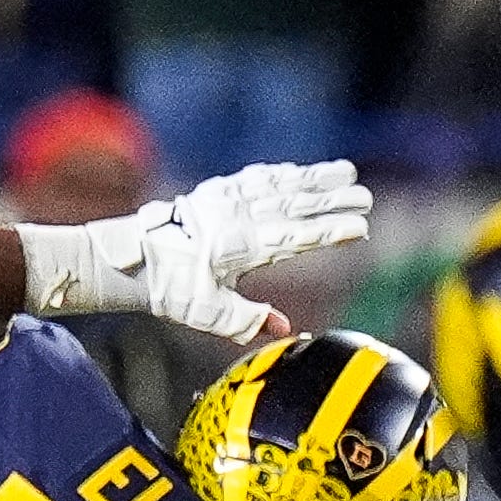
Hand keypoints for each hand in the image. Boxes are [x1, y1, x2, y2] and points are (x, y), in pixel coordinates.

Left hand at [90, 162, 371, 342]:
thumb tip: (284, 328)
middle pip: (295, 207)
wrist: (134, 258)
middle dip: (333, 201)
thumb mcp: (207, 312)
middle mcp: (239, 220)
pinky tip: (302, 171)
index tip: (360, 229)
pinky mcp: (218, 191)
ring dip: (316, 178)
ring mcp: (228, 201)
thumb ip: (245, 320)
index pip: (295, 239)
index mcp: (240, 249)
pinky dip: (284, 173)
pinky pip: (258, 177)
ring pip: (281, 186)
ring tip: (348, 172)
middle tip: (366, 198)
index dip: (329, 233)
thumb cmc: (171, 289)